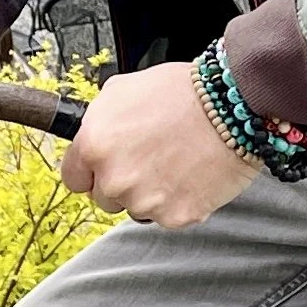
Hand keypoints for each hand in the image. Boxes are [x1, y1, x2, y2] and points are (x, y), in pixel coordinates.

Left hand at [60, 61, 256, 225]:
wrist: (232, 105)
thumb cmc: (181, 92)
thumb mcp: (123, 90)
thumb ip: (99, 120)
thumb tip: (92, 134)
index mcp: (94, 146)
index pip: (74, 178)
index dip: (91, 170)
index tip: (107, 165)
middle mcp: (114, 179)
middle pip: (104, 198)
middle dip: (122, 183)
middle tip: (151, 159)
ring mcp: (144, 201)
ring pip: (137, 209)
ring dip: (151, 194)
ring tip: (176, 163)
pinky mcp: (175, 216)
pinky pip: (168, 216)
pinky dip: (179, 201)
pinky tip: (192, 174)